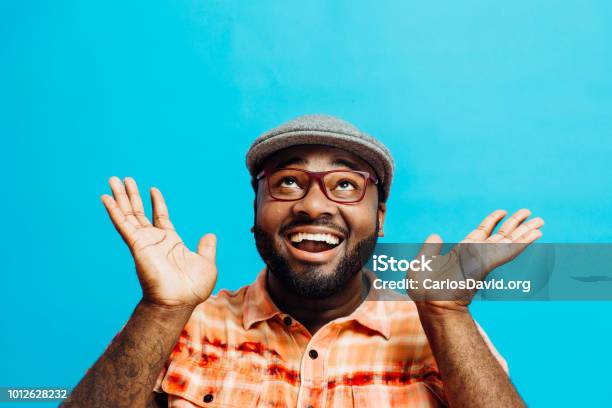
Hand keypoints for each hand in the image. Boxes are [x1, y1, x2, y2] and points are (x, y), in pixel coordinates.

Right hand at [101, 177, 216, 307]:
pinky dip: (114, 211)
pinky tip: (106, 198)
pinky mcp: (137, 245)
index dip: (157, 203)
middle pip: (140, 212)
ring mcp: (144, 241)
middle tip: (123, 179)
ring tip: (113, 180)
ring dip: (120, 197)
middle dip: (132, 195)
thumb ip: (206, 248)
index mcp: (171, 242)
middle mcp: (155, 240)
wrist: (179, 302)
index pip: (161, 217)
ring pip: (129, 214)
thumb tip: (210, 235)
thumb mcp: (206, 263)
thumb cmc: (193, 288)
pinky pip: (123, 224)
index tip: (153, 189)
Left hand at [411, 209, 542, 315]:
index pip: (481, 233)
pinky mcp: (487, 264)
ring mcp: (483, 259)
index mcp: (462, 252)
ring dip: (525, 231)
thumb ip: (430, 248)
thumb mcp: (422, 263)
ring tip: (541, 221)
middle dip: (515, 224)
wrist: (431, 303)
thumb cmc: (424, 289)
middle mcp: (476, 254)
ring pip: (509, 242)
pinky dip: (522, 242)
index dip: (492, 221)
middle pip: (500, 235)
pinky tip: (536, 235)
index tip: (502, 211)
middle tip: (530, 212)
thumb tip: (436, 234)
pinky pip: (507, 251)